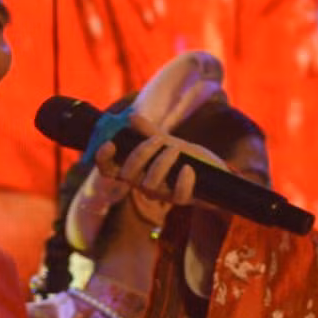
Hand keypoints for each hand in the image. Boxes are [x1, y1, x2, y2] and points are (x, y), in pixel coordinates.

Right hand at [95, 114, 224, 206]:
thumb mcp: (168, 142)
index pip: (109, 170)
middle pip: (128, 174)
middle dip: (141, 153)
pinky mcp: (182, 199)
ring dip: (163, 163)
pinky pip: (178, 195)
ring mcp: (163, 194)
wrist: (214, 173)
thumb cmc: (186, 158)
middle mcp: (145, 185)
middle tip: (159, 139)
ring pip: (150, 184)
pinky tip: (189, 168)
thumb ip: (149, 132)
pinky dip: (183, 180)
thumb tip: (132, 118)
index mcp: (137, 171)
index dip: (103, 159)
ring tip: (177, 149)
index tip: (110, 144)